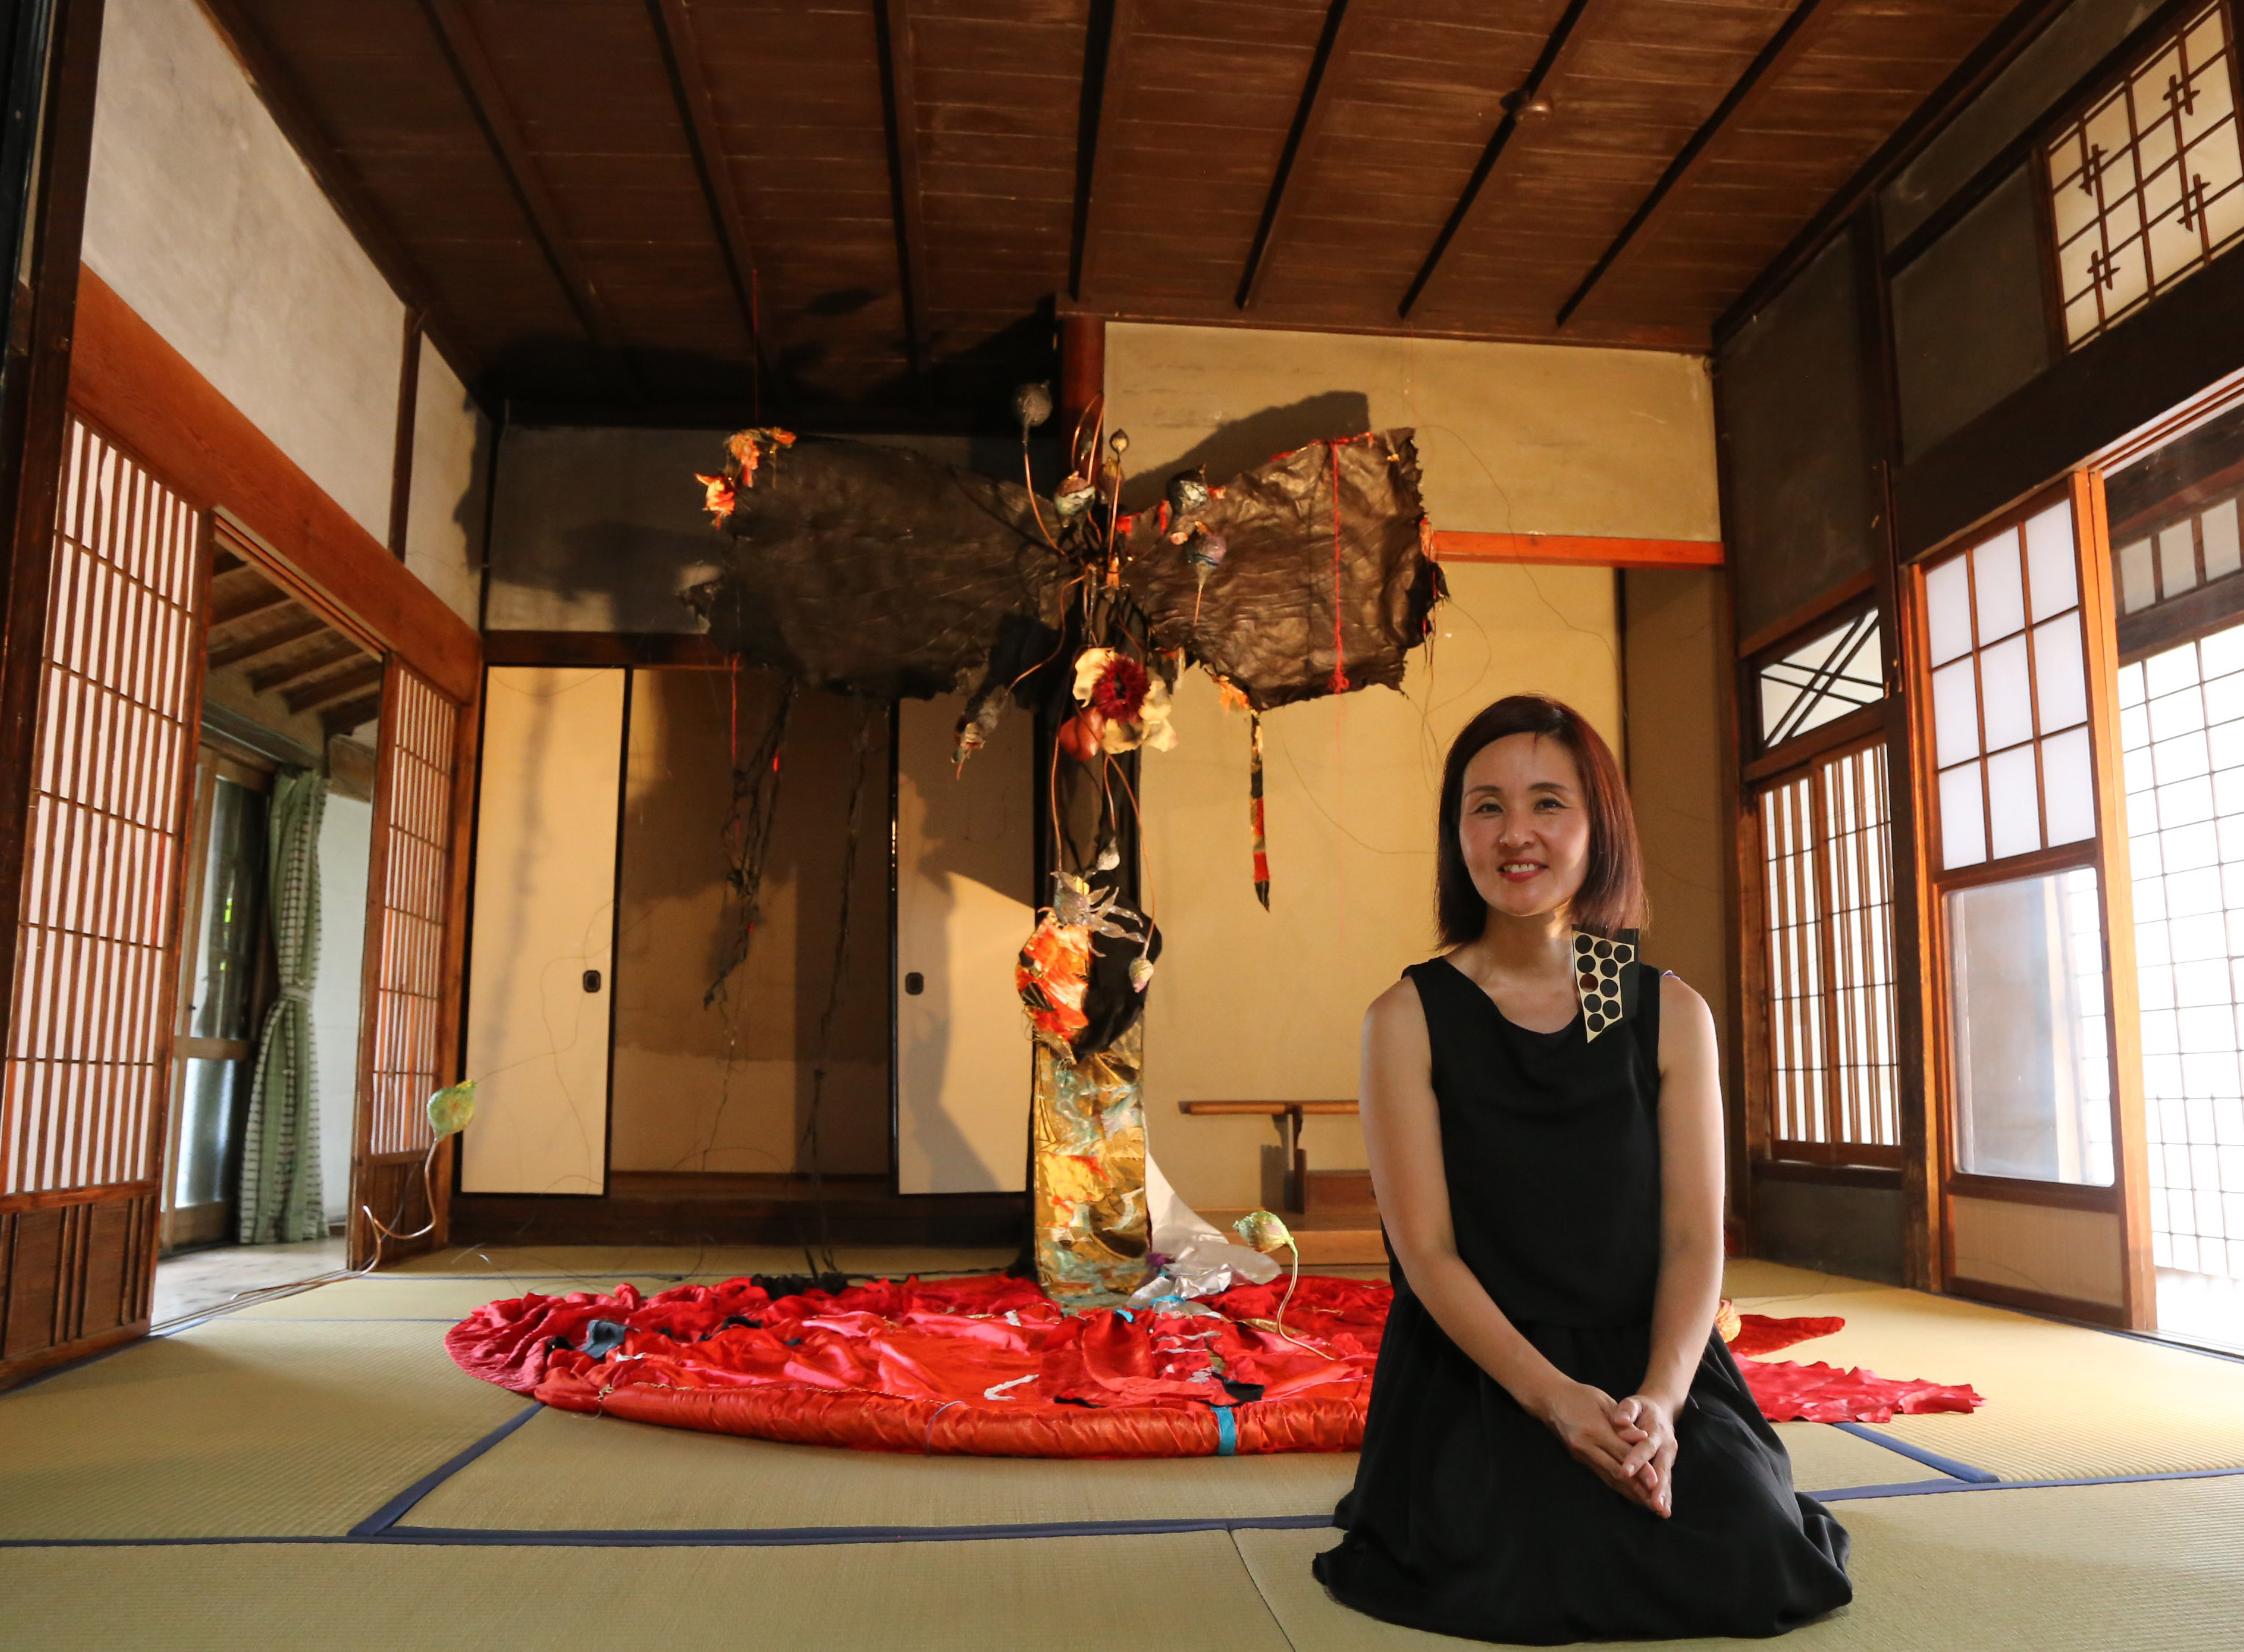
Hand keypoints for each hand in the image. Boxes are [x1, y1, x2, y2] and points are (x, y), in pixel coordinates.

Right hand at [1530, 1380, 1658, 1508]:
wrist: (1550, 1399)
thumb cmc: (1580, 1396)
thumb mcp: (1604, 1402)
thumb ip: (1623, 1423)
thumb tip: (1643, 1438)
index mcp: (1594, 1430)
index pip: (1622, 1453)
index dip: (1640, 1469)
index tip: (1657, 1482)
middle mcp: (1586, 1447)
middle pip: (1616, 1471)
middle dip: (1637, 1489)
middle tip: (1655, 1504)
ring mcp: (1581, 1455)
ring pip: (1608, 1478)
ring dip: (1629, 1492)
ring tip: (1646, 1503)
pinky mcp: (1579, 1458)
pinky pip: (1601, 1475)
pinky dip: (1617, 1486)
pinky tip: (1630, 1493)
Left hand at [1609, 1393, 1678, 1517]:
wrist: (1660, 1410)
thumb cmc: (1641, 1408)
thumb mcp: (1634, 1403)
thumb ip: (1627, 1410)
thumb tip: (1619, 1420)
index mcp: (1656, 1430)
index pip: (1645, 1446)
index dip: (1636, 1458)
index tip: (1626, 1471)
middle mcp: (1666, 1446)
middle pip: (1661, 1467)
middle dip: (1657, 1486)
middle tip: (1654, 1503)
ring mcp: (1668, 1457)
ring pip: (1666, 1478)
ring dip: (1663, 1495)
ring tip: (1661, 1511)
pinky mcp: (1666, 1465)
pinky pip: (1666, 1482)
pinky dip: (1665, 1496)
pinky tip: (1662, 1511)